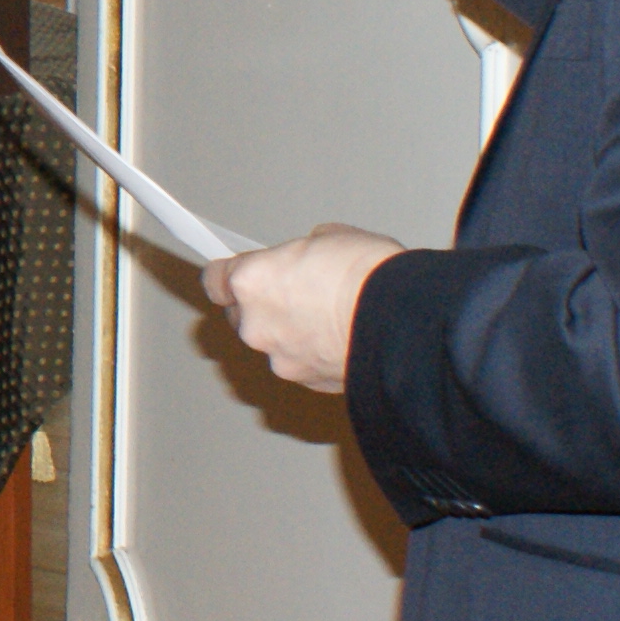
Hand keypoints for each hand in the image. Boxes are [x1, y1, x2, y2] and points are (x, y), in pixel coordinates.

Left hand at [199, 223, 402, 394]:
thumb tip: (308, 259)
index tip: (238, 274)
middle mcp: (256, 325)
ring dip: (288, 334)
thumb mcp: (332, 238)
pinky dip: (312, 355)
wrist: (405, 323)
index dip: (229, 276)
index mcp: (251, 282)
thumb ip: (302, 253)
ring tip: (325, 318)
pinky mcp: (307, 383)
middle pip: (240, 316)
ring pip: (271, 345)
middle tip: (295, 293)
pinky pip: (299, 365)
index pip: (215, 280)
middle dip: (261, 306)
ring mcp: (280, 359)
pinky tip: (340, 339)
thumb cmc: (370, 276)